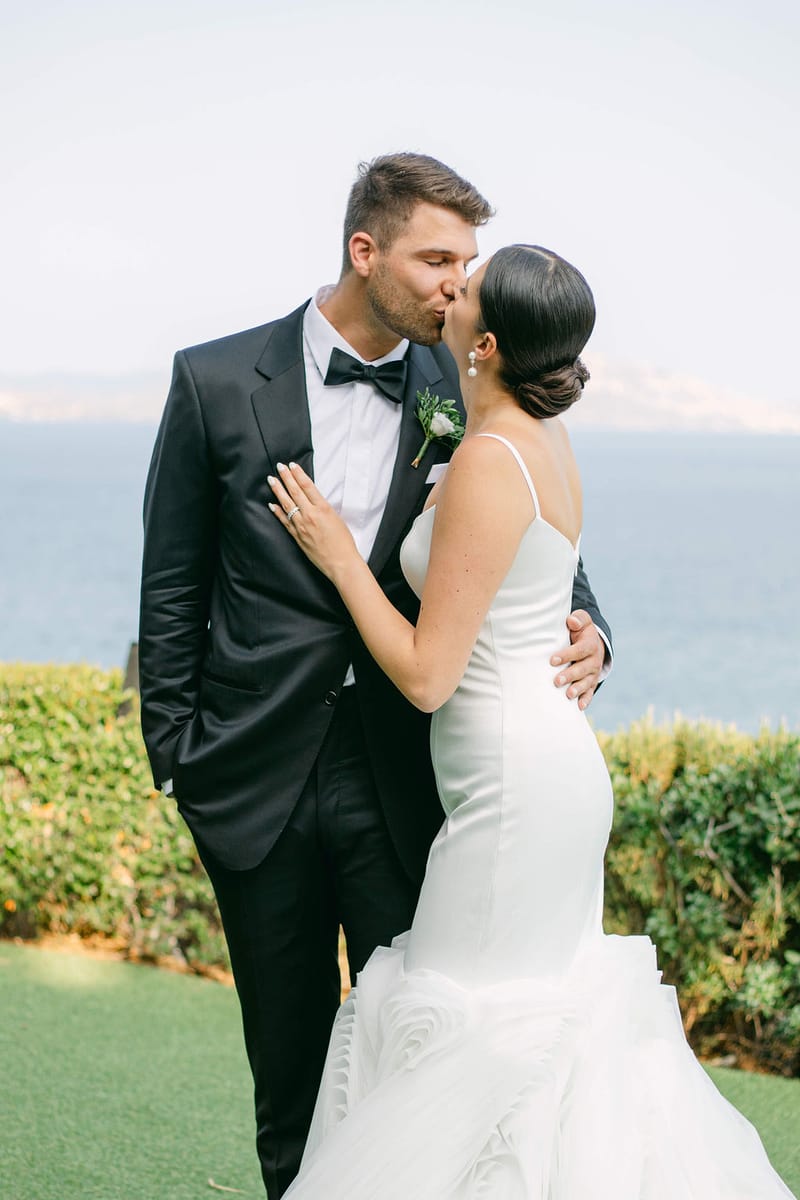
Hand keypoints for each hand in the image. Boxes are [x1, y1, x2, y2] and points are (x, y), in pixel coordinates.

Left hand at [268, 461, 358, 579]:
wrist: (341, 562)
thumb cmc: (344, 542)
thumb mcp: (337, 518)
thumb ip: (323, 508)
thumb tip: (312, 500)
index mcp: (323, 508)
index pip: (307, 486)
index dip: (298, 474)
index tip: (291, 465)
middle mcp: (310, 515)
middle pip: (295, 492)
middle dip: (286, 478)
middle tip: (279, 467)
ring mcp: (301, 525)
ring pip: (287, 504)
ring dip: (278, 490)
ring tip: (271, 480)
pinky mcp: (297, 536)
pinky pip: (284, 521)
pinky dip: (278, 512)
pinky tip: (272, 504)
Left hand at [550, 609, 603, 710]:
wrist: (593, 642)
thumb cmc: (581, 631)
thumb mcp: (582, 621)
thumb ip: (578, 619)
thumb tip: (571, 621)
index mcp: (590, 644)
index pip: (580, 650)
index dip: (567, 655)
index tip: (552, 660)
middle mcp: (594, 660)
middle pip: (582, 669)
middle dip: (570, 675)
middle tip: (556, 681)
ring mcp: (593, 673)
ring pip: (586, 682)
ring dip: (577, 689)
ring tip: (568, 695)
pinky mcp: (591, 683)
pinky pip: (590, 692)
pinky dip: (586, 700)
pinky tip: (579, 707)